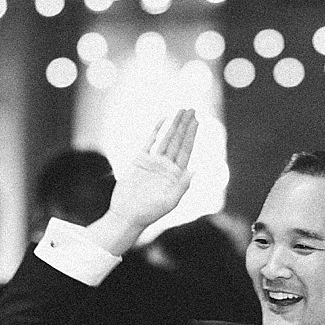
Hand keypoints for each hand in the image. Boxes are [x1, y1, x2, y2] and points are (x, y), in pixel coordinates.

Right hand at [90, 110, 196, 254]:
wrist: (127, 215)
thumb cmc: (150, 212)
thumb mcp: (170, 201)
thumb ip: (183, 185)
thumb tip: (195, 170)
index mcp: (176, 175)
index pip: (186, 150)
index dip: (192, 134)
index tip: (197, 121)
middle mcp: (166, 166)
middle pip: (178, 141)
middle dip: (185, 125)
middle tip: (192, 109)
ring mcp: (153, 162)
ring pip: (166, 139)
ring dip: (173, 125)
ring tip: (181, 111)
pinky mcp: (139, 161)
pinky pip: (149, 142)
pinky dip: (156, 131)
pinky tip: (163, 120)